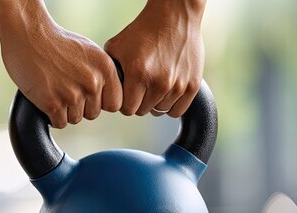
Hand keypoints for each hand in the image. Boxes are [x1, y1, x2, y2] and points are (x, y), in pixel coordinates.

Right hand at [0, 0, 121, 127]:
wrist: (27, 35)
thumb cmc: (55, 42)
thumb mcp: (89, 52)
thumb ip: (101, 74)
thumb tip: (106, 97)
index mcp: (105, 69)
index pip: (115, 104)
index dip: (100, 102)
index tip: (88, 95)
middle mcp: (92, 82)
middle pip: (92, 114)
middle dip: (79, 106)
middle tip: (64, 88)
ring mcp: (72, 94)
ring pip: (75, 119)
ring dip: (64, 110)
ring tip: (54, 89)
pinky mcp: (52, 103)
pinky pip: (59, 123)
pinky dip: (51, 115)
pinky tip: (46, 96)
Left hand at [104, 0, 205, 117]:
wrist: (174, 16)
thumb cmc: (143, 31)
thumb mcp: (116, 47)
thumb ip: (109, 71)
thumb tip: (104, 90)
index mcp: (138, 74)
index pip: (127, 109)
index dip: (124, 101)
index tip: (126, 92)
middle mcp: (159, 82)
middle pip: (142, 111)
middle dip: (138, 101)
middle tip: (140, 86)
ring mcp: (178, 85)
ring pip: (160, 111)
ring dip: (155, 102)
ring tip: (153, 84)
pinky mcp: (192, 85)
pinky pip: (178, 111)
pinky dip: (171, 105)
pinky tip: (166, 92)